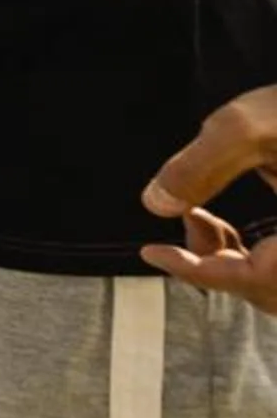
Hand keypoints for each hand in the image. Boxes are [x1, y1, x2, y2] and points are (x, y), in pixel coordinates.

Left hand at [142, 84, 276, 311]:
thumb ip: (200, 166)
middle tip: (186, 223)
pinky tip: (220, 227)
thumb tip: (156, 204)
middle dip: (216, 267)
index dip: (197, 271)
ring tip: (200, 219)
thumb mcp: (245, 126)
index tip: (152, 252)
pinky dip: (251, 258)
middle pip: (270, 291)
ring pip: (276, 285)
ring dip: (232, 264)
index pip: (257, 280)